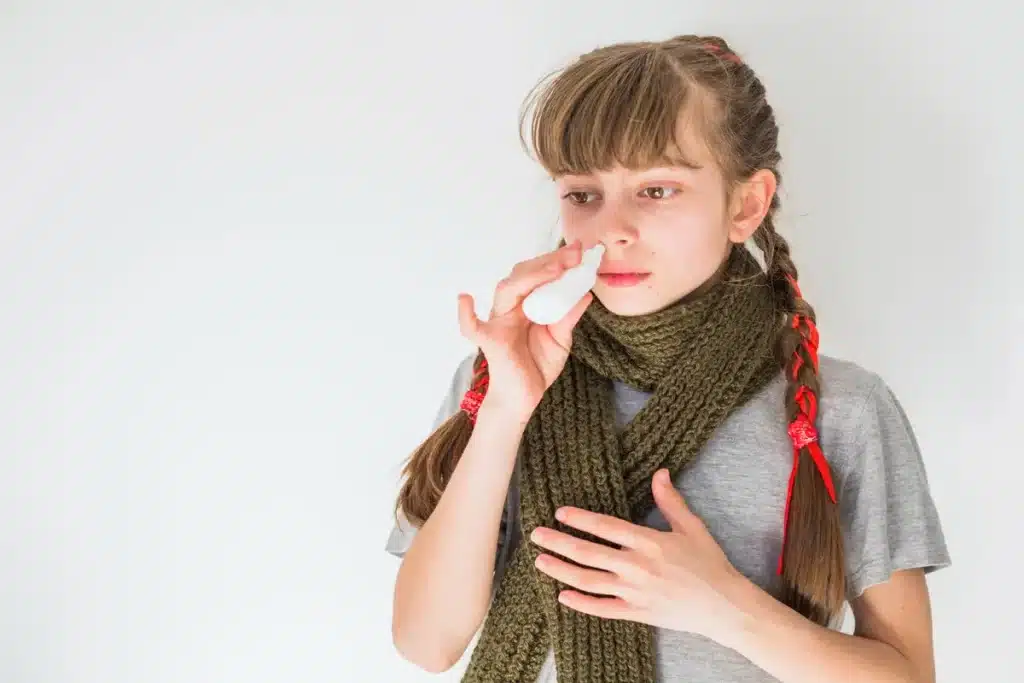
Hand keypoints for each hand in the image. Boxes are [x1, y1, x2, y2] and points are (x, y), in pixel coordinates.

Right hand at [457, 240, 594, 419]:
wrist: (523, 399)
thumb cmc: (536, 367)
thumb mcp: (560, 339)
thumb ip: (568, 317)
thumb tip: (585, 293)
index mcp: (527, 305)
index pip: (539, 275)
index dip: (557, 260)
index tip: (580, 250)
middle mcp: (511, 308)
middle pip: (523, 275)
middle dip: (549, 262)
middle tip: (574, 254)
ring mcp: (499, 323)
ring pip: (507, 290)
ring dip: (531, 276)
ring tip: (555, 268)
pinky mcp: (491, 341)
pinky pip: (472, 327)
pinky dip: (465, 314)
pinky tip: (465, 299)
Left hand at [529, 468, 747, 641]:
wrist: (724, 606)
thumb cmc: (709, 564)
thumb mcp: (692, 527)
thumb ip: (670, 500)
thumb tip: (660, 472)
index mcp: (648, 542)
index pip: (605, 526)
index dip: (580, 519)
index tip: (560, 512)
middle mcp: (636, 567)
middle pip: (588, 553)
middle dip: (559, 543)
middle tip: (537, 535)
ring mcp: (634, 592)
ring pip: (588, 581)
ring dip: (561, 570)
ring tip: (540, 561)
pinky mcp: (636, 613)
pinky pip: (602, 609)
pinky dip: (581, 603)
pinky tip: (563, 596)